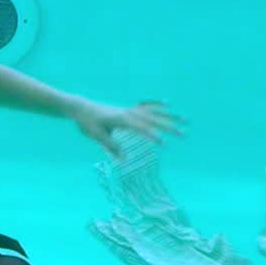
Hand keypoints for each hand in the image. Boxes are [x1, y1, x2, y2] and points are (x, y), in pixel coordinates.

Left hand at [71, 99, 185, 159]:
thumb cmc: (87, 123)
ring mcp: (129, 110)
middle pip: (153, 119)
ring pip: (153, 112)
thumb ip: (110, 146)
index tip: (164, 144)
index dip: (152, 136)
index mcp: (122, 120)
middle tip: (183, 134)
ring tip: (185, 119)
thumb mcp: (97, 136)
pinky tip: (167, 104)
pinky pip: (145, 105)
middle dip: (169, 127)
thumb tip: (123, 160)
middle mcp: (128, 113)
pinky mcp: (127, 109)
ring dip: (169, 116)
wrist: (80, 107)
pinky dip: (156, 104)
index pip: (141, 128)